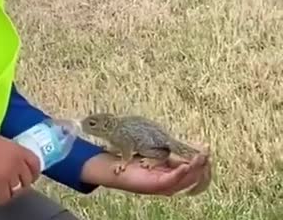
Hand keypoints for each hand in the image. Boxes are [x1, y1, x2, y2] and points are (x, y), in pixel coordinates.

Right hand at [0, 129, 40, 204]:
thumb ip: (7, 149)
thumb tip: (7, 155)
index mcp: (17, 149)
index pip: (35, 162)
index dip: (36, 171)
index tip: (32, 176)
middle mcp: (17, 162)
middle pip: (27, 178)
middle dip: (24, 184)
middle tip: (17, 187)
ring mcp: (9, 173)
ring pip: (17, 189)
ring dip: (12, 192)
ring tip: (4, 193)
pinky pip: (4, 196)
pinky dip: (0, 200)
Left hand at [81, 151, 210, 195]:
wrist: (114, 168)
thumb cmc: (132, 160)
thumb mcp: (153, 151)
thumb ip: (166, 147)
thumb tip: (177, 136)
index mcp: (171, 172)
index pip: (192, 167)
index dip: (201, 159)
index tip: (206, 148)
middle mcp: (170, 181)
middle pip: (193, 175)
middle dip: (202, 164)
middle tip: (207, 151)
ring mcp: (163, 185)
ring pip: (186, 179)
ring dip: (195, 168)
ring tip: (202, 158)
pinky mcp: (155, 186)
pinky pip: (171, 181)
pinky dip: (180, 174)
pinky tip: (185, 165)